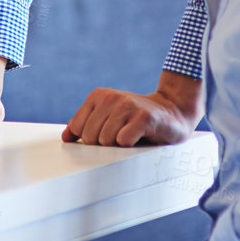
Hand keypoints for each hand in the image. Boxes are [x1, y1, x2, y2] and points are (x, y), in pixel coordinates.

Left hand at [63, 87, 197, 146]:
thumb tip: (66, 137)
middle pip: (90, 137)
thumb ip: (86, 124)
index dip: (89, 139)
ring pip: (105, 140)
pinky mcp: (144, 117)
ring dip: (118, 145)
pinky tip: (140, 137)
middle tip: (120, 137)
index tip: (104, 136)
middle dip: (103, 144)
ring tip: (131, 136)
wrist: (173, 113)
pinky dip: (130, 145)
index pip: (77, 128)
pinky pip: (123, 141)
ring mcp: (128, 105)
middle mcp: (111, 97)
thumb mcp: (108, 117)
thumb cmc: (137, 120)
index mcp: (98, 95)